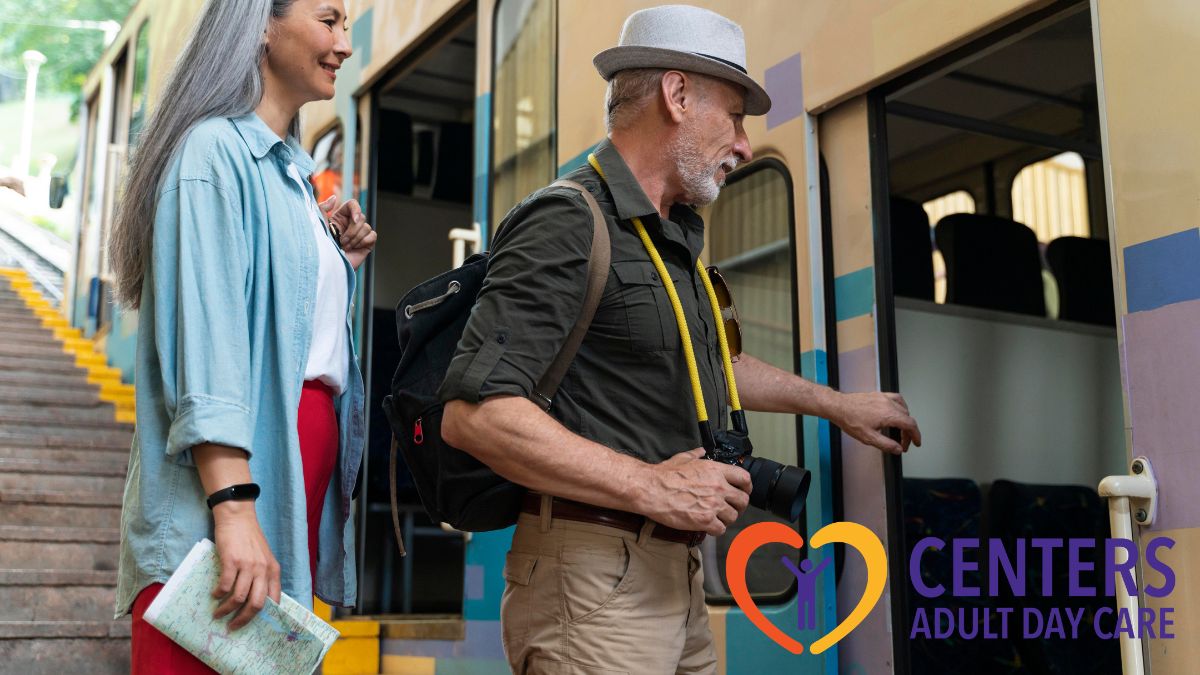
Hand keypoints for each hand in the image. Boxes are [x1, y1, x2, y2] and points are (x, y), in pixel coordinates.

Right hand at [210, 501, 281, 630]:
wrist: (238, 517)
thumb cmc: (249, 538)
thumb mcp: (264, 557)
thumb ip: (263, 576)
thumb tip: (254, 599)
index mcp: (273, 570)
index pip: (274, 600)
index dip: (263, 616)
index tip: (252, 625)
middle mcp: (263, 570)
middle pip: (257, 604)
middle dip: (244, 619)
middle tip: (232, 626)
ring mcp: (248, 566)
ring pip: (239, 598)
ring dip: (226, 610)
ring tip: (218, 613)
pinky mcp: (232, 561)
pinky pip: (226, 586)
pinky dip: (219, 594)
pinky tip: (215, 595)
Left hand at [321, 196, 375, 270]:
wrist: (327, 263)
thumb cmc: (320, 245)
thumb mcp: (317, 223)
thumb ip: (323, 208)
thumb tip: (334, 198)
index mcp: (340, 217)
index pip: (353, 204)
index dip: (356, 209)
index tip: (353, 219)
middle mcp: (350, 224)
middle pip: (361, 217)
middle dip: (352, 231)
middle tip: (342, 241)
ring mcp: (359, 234)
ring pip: (367, 227)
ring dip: (355, 239)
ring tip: (345, 247)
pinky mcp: (366, 244)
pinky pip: (372, 236)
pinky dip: (363, 242)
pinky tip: (354, 248)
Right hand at [635, 449, 751, 535]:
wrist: (651, 489)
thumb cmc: (664, 475)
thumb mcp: (682, 458)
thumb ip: (695, 454)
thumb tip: (701, 450)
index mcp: (716, 470)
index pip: (744, 478)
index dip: (747, 487)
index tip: (744, 491)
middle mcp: (718, 487)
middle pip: (743, 500)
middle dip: (739, 506)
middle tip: (731, 508)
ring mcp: (713, 505)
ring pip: (733, 517)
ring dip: (726, 519)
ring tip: (716, 518)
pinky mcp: (704, 520)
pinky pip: (720, 529)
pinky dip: (715, 529)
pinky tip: (708, 526)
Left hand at [833, 391, 921, 454]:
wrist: (838, 407)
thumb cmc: (850, 420)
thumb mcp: (868, 438)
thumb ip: (886, 445)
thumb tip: (898, 449)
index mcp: (888, 414)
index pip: (910, 425)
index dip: (916, 436)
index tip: (916, 443)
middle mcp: (888, 403)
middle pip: (907, 418)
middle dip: (908, 432)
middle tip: (902, 442)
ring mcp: (884, 397)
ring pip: (903, 408)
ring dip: (905, 420)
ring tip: (901, 430)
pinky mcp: (879, 395)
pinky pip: (896, 399)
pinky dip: (900, 407)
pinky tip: (896, 413)